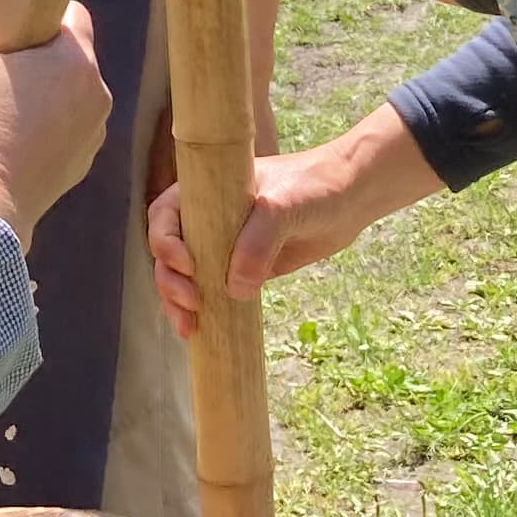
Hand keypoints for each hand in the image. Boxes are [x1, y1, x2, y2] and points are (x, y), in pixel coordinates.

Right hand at [0, 0, 110, 243]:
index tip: (2, 36)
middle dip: (30, 62)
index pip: (69, 14)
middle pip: (64, 60)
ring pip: (63, 98)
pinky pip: (59, 135)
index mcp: (78, 61)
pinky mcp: (78, 170)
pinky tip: (4, 146)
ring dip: (35, 99)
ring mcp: (92, 137)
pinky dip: (37, 135)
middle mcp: (98, 96)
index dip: (32, 16)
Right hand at [146, 108, 444, 330]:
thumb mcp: (283, 206)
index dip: (165, 241)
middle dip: (170, 280)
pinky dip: (203, 310)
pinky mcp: (243, 269)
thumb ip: (258, 242)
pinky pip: (213, 290)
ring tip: (188, 326)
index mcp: (206, 192)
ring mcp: (223, 246)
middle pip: (168, 252)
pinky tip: (198, 330)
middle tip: (191, 302)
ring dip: (177, 301)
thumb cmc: (314, 186)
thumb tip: (236, 289)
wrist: (351, 197)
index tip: (186, 263)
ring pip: (184, 276)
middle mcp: (207, 218)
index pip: (166, 215)